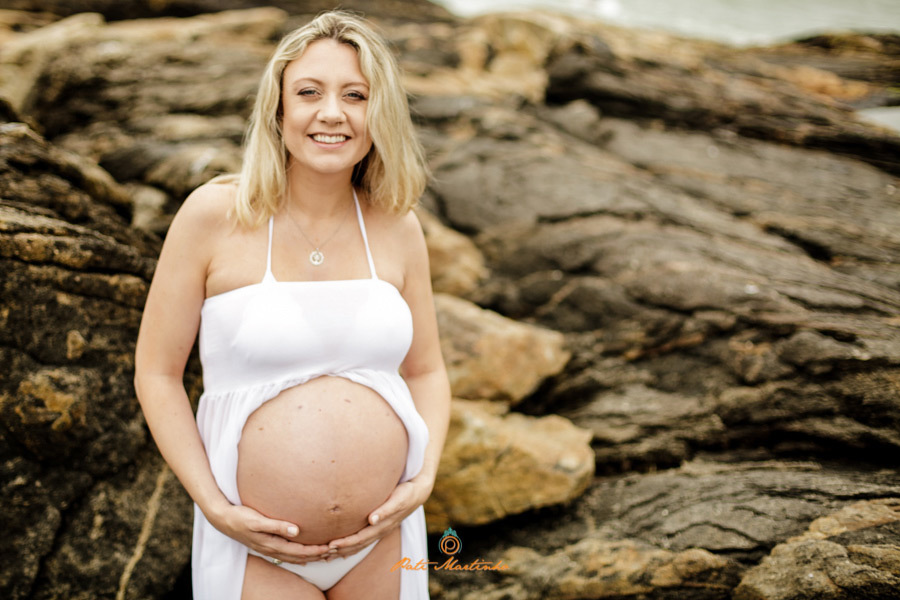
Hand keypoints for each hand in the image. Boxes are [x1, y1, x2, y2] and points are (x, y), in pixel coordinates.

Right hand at [209, 503, 331, 564]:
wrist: (222, 520)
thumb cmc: (240, 517)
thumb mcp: (257, 520)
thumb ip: (277, 525)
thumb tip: (297, 530)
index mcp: (271, 544)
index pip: (299, 551)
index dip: (315, 551)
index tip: (330, 548)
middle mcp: (271, 549)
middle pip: (299, 557)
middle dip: (316, 556)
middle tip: (334, 553)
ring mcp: (268, 548)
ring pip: (293, 557)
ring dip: (309, 557)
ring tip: (324, 556)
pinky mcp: (266, 544)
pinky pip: (286, 554)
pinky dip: (298, 556)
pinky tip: (304, 556)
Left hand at [323, 475, 433, 559]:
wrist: (418, 493)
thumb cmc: (406, 493)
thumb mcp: (398, 499)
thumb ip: (385, 510)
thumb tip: (371, 519)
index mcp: (382, 525)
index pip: (361, 538)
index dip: (346, 543)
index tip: (331, 545)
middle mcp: (380, 530)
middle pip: (358, 544)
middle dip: (341, 549)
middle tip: (324, 553)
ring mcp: (380, 530)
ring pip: (360, 544)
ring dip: (345, 550)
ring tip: (328, 555)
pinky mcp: (380, 526)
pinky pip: (364, 540)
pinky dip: (352, 547)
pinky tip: (343, 550)